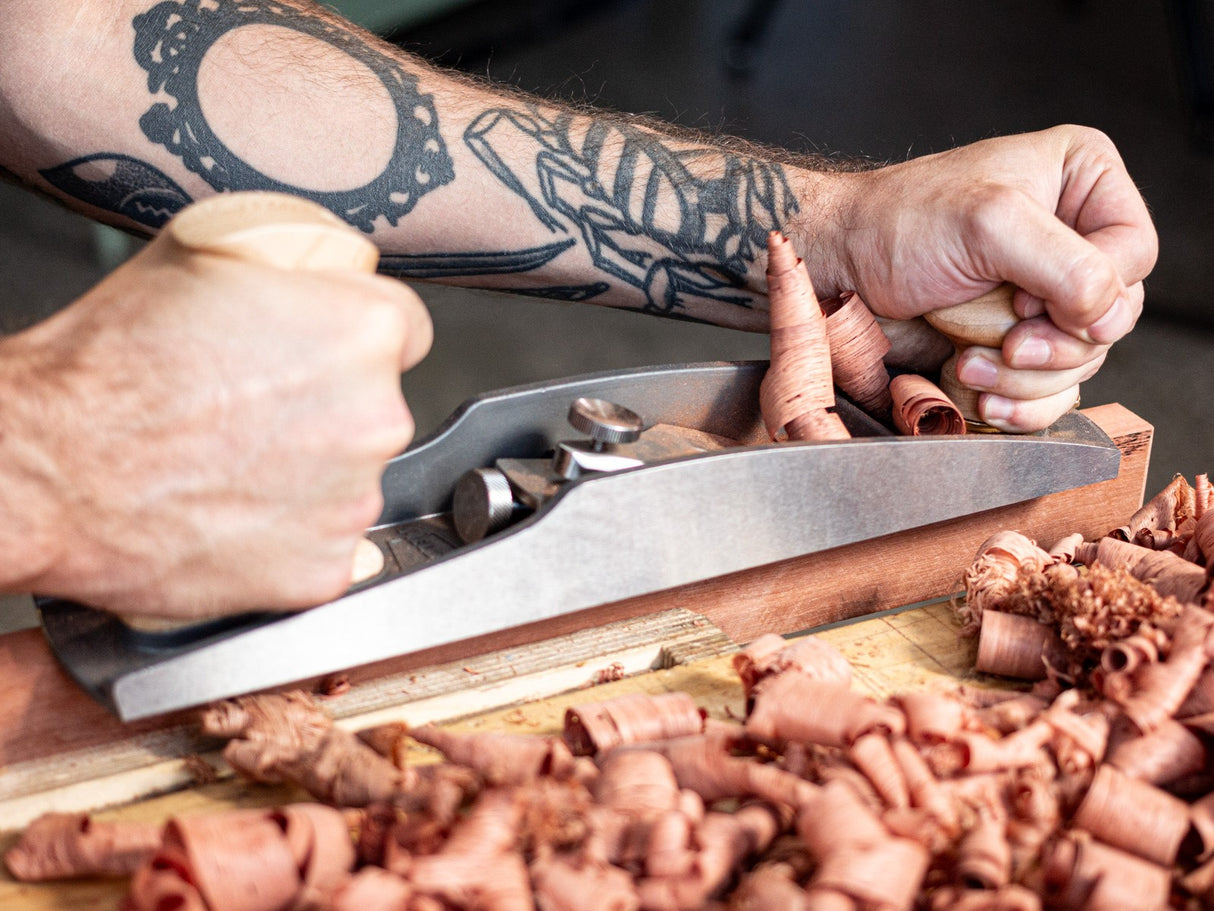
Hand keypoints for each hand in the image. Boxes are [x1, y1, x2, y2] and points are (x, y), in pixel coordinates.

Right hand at [3, 226, 430, 617]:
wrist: (46, 468)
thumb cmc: (109, 366)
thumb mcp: (208, 253)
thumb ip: (299, 263)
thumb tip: (334, 273)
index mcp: (363, 332)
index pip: (402, 330)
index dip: (353, 339)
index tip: (320, 355)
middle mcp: (376, 419)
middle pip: (377, 407)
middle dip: (330, 408)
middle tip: (254, 411)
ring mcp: (353, 503)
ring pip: (353, 480)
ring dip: (310, 475)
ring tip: (230, 463)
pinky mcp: (322, 570)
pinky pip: (326, 546)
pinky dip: (290, 537)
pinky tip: (235, 512)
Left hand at [814, 125, 1156, 431]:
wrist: (837, 269)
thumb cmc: (895, 225)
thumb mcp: (988, 225)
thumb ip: (1067, 266)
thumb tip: (1109, 316)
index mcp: (1081, 181)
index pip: (1135, 253)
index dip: (1092, 291)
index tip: (1025, 299)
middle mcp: (1072, 236)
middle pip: (1114, 317)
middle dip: (1056, 345)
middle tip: (1004, 343)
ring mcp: (1043, 295)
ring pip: (1083, 361)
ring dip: (1027, 379)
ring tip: (968, 362)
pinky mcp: (1014, 341)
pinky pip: (1050, 391)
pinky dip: (1020, 404)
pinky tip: (980, 394)